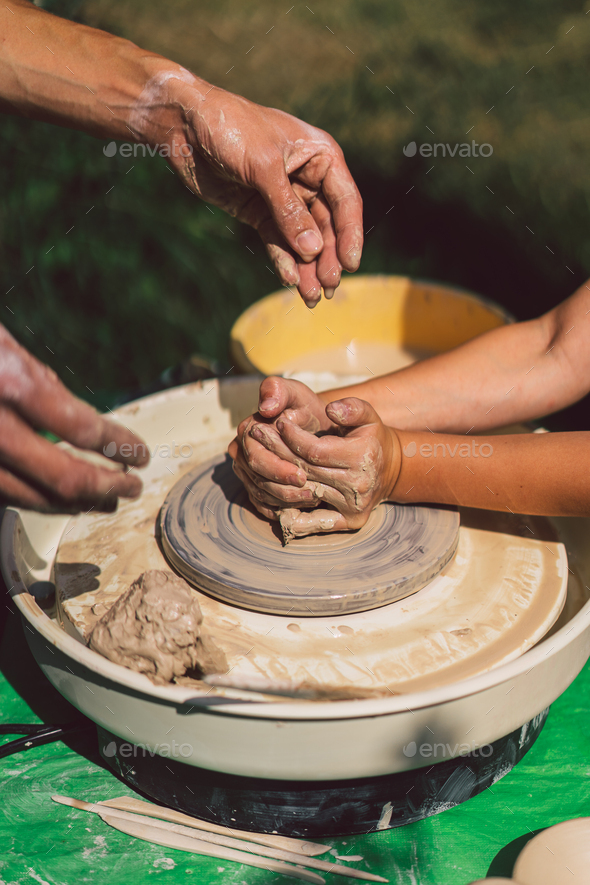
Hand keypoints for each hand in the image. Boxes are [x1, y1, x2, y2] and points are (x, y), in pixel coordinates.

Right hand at [0, 326, 148, 512]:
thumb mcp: (1, 345)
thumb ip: (41, 381)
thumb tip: (83, 421)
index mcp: (10, 385)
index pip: (83, 428)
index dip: (120, 445)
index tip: (141, 452)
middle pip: (64, 477)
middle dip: (107, 487)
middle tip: (133, 486)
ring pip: (32, 498)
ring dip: (77, 503)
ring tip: (106, 499)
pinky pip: (5, 495)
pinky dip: (38, 500)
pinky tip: (59, 498)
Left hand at [163, 79, 362, 305]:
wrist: (184, 126)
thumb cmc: (231, 128)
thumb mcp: (264, 167)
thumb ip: (288, 210)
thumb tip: (312, 250)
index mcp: (320, 157)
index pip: (345, 202)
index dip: (350, 235)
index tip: (351, 265)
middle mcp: (307, 178)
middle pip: (326, 227)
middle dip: (327, 258)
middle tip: (328, 289)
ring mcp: (282, 198)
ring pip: (302, 239)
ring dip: (307, 267)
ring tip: (310, 297)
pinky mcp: (259, 212)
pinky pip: (277, 241)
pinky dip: (283, 260)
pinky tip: (289, 279)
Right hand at [228, 377, 332, 516]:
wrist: (313, 424)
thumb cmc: (305, 408)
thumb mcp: (296, 393)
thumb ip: (279, 391)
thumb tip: (266, 407)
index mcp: (247, 431)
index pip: (255, 457)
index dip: (278, 469)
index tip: (303, 475)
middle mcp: (241, 452)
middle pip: (257, 479)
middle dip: (284, 488)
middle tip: (312, 493)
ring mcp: (246, 472)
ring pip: (261, 494)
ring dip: (286, 501)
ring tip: (313, 500)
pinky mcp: (255, 486)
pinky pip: (264, 504)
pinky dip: (282, 508)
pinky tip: (304, 507)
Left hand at [232, 396, 401, 536]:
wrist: (393, 470)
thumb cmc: (373, 439)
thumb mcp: (368, 416)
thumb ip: (352, 408)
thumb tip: (331, 410)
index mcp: (361, 457)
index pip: (314, 450)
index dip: (292, 437)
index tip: (277, 423)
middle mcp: (358, 485)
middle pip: (305, 471)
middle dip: (277, 451)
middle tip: (257, 434)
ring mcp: (353, 506)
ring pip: (304, 493)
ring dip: (277, 478)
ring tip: (258, 459)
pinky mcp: (349, 521)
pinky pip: (312, 521)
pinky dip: (290, 513)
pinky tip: (272, 495)